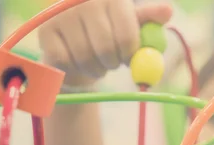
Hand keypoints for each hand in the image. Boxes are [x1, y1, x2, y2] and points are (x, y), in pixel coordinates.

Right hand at [37, 0, 172, 86]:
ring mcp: (62, 15)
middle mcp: (83, 1)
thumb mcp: (133, 26)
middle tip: (114, 63)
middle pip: (106, 48)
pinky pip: (68, 62)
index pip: (126, 33)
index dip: (130, 52)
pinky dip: (77, 69)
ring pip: (86, 58)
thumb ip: (149, 20)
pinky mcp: (46, 32)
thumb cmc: (111, 35)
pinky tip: (79, 62)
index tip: (129, 58)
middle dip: (113, 63)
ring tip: (98, 63)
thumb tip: (167, 10)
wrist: (79, 46)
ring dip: (97, 69)